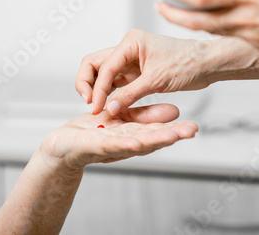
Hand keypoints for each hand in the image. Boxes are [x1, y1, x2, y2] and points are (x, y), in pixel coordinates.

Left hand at [40, 104, 197, 170]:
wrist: (64, 145)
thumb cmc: (93, 132)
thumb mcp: (124, 119)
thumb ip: (146, 115)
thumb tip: (174, 112)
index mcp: (133, 134)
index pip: (157, 133)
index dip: (176, 130)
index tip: (194, 127)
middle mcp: (125, 144)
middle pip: (151, 140)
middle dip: (171, 136)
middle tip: (191, 131)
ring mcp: (110, 146)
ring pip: (133, 143)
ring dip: (152, 141)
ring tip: (171, 137)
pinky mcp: (93, 146)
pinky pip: (108, 144)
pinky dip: (122, 144)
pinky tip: (134, 143)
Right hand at [76, 29, 218, 115]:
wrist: (207, 64)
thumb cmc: (187, 63)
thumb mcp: (157, 81)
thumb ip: (130, 94)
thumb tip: (109, 108)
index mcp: (131, 42)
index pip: (105, 66)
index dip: (98, 88)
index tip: (96, 107)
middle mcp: (128, 48)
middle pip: (96, 64)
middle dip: (90, 84)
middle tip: (90, 104)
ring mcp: (130, 60)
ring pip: (104, 74)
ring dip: (99, 90)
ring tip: (98, 108)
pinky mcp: (136, 72)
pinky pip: (116, 82)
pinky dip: (111, 93)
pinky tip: (109, 106)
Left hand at [154, 0, 258, 55]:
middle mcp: (245, 16)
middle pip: (196, 19)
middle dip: (172, 12)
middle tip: (158, 3)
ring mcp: (250, 34)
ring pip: (209, 30)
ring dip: (189, 21)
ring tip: (175, 12)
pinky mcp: (256, 46)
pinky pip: (227, 37)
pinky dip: (213, 29)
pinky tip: (207, 23)